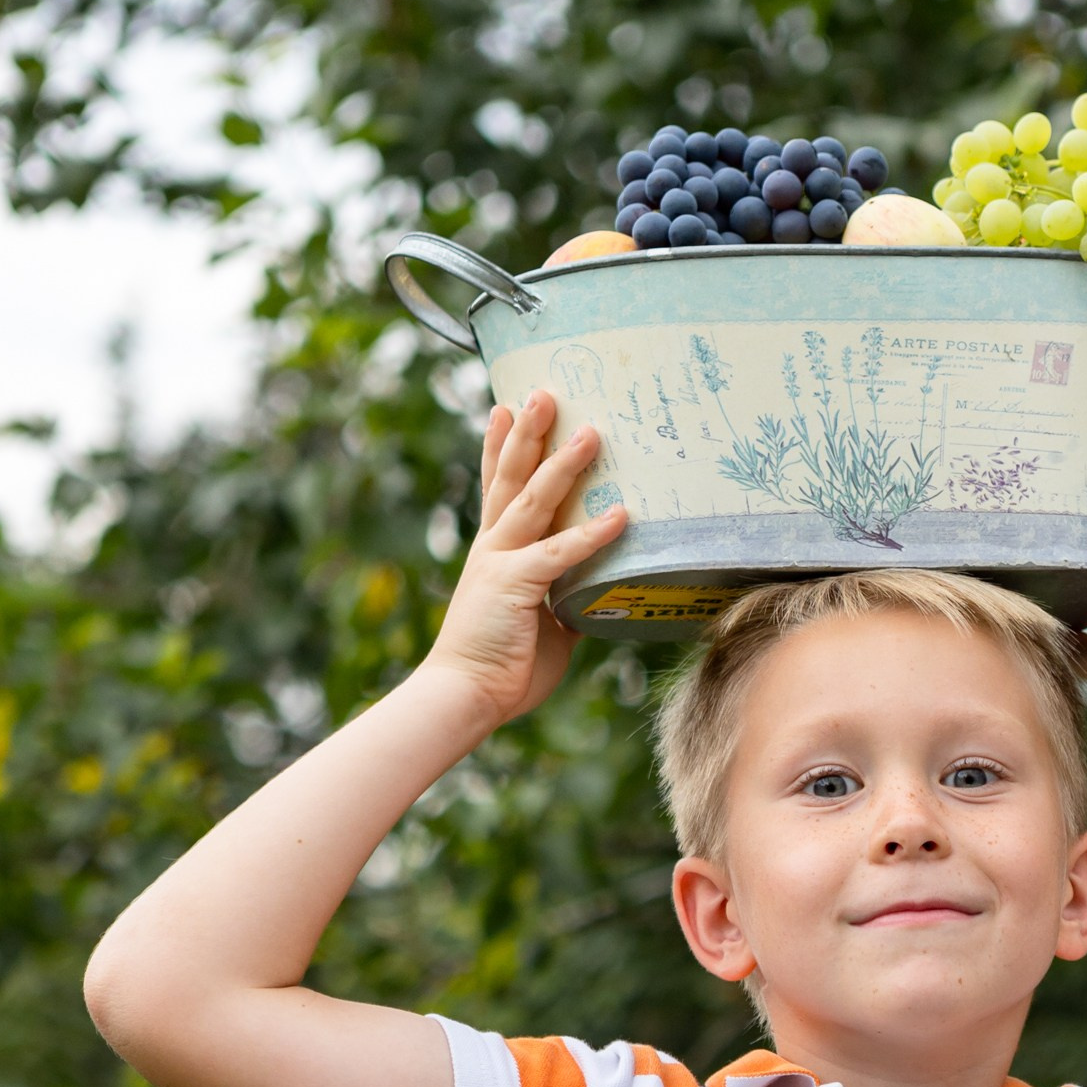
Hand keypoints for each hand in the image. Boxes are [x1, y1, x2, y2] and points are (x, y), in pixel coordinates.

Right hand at [428, 392, 627, 729]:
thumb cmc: (502, 664)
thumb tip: (594, 594)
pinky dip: (592, 534)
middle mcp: (494, 547)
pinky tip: (621, 515)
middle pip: (512, 477)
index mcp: (495, 552)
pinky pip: (561, 553)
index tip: (506, 406)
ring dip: (562, 464)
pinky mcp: (516, 585)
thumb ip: (564, 599)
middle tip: (543, 391)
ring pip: (534, 501)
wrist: (465, 695)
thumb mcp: (542, 623)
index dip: (502, 447)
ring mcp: (502, 562)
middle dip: (528, 433)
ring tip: (590, 432)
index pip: (499, 488)